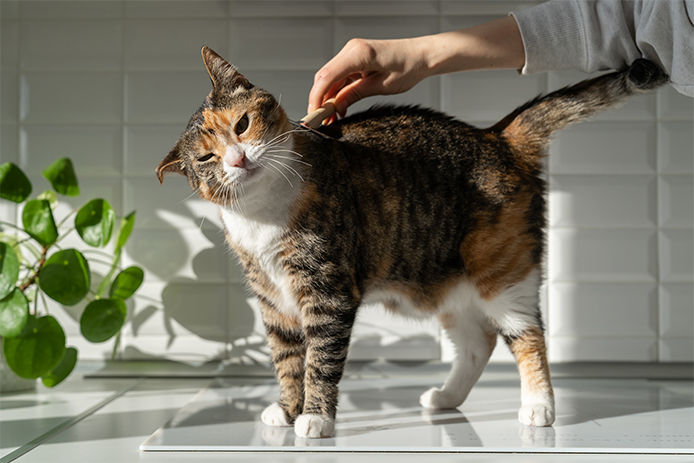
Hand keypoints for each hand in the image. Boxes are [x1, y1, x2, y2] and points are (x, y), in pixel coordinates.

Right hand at [307, 16, 524, 123]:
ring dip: (328, 98)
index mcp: (358, 53)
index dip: (317, 97)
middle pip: (324, 77)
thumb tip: (335, 108)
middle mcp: (352, 49)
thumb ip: (354, 95)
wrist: (422, 55)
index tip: (313, 115)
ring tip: (329, 120)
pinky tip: (339, 108)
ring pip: (330, 78)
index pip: (327, 76)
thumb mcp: (381, 87)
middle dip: (320, 100)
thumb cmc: (408, 67)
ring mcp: (352, 53)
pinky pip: (340, 76)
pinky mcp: (356, 59)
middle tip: (319, 122)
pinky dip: (337, 92)